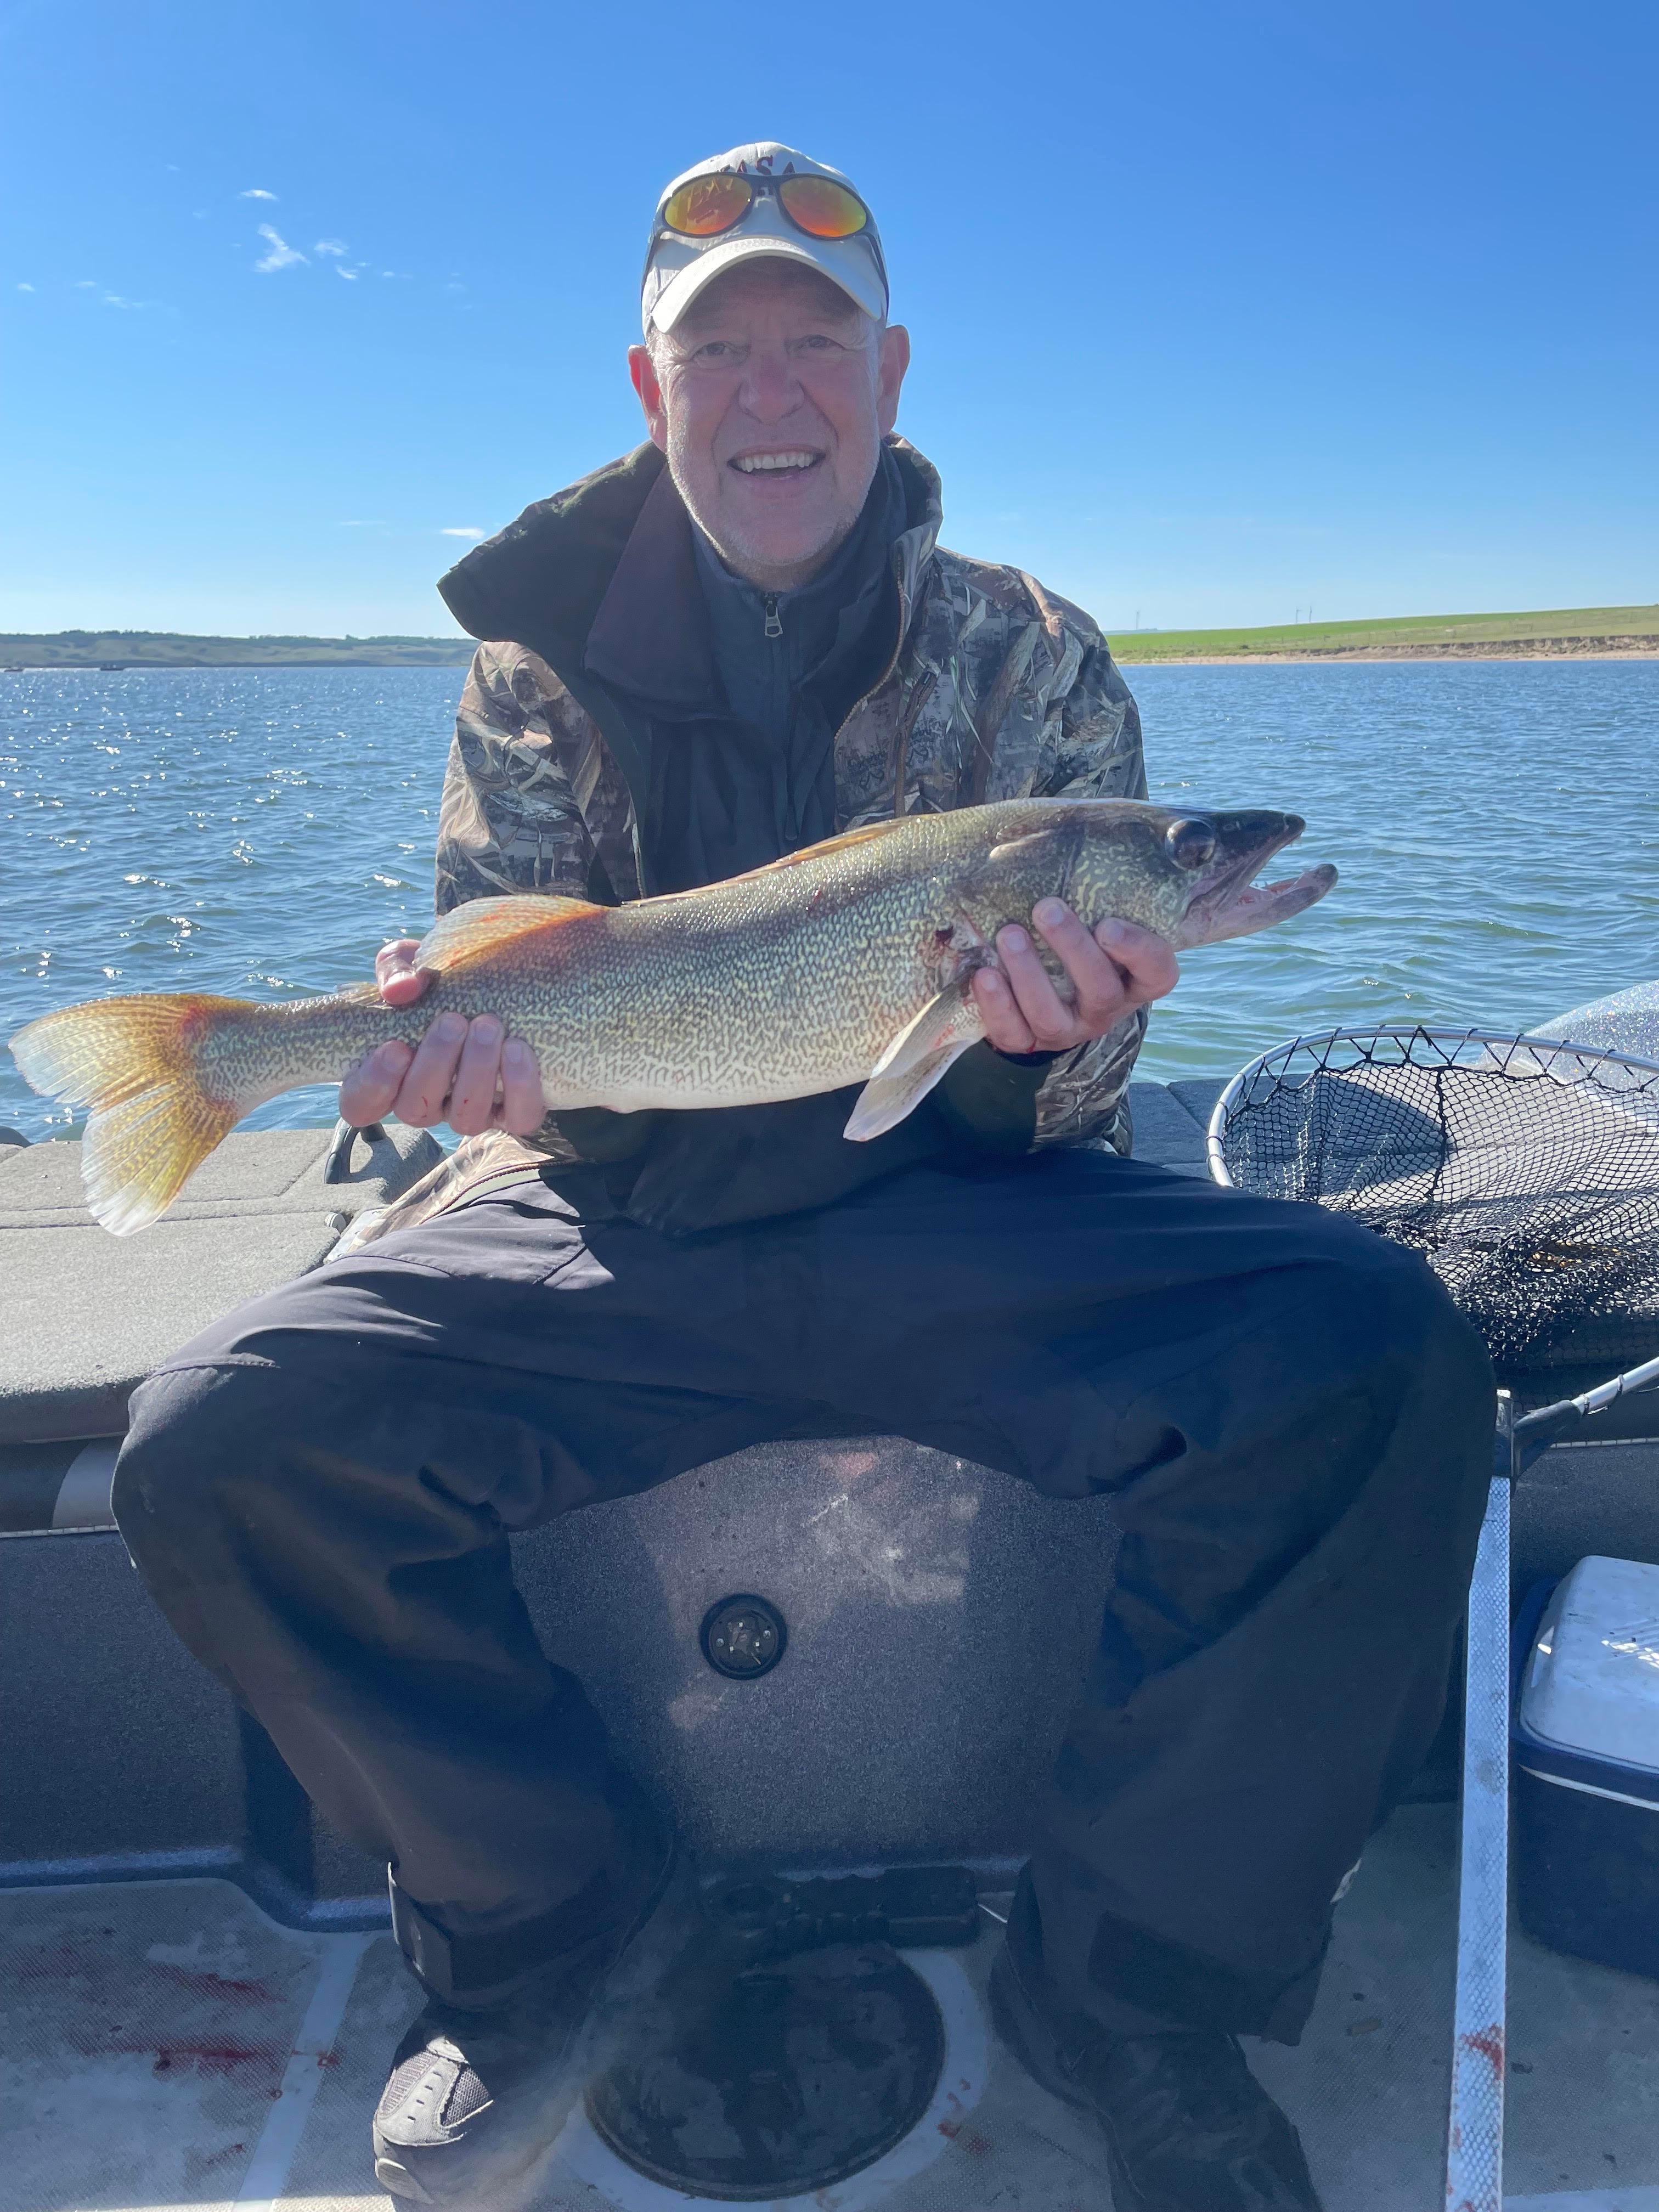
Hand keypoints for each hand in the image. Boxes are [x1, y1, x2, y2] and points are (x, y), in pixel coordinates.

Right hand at [338, 938, 546, 1136]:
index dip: (373, 1085)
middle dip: (434, 1065)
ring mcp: (470, 1111)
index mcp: (389, 1075)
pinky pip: (518, 1119)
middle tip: (452, 1020)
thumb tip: (404, 989)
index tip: (394, 1047)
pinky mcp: (513, 1112)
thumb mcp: (409, 964)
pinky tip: (518, 1048)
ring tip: (487, 1025)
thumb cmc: (438, 979)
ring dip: (476, 1072)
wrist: (496, 981)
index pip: (360, 1104)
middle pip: (416, 1109)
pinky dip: (520, 1087)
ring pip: (466, 1119)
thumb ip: (396, 970)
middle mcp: (427, 1102)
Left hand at [971, 902, 1177, 1053]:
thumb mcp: (1093, 915)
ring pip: (1052, 1015)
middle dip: (1073, 949)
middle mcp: (1105, 1008)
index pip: (1157, 971)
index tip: (1109, 924)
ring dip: (1029, 974)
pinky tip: (985, 974)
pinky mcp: (1028, 1041)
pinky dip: (997, 1005)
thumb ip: (1093, 888)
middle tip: (1046, 909)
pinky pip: (1014, 1034)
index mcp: (1133, 977)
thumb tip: (1062, 833)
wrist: (1039, 989)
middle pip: (1100, 990)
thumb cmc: (1073, 938)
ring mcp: (1067, 1029)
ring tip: (1008, 934)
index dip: (1138, 950)